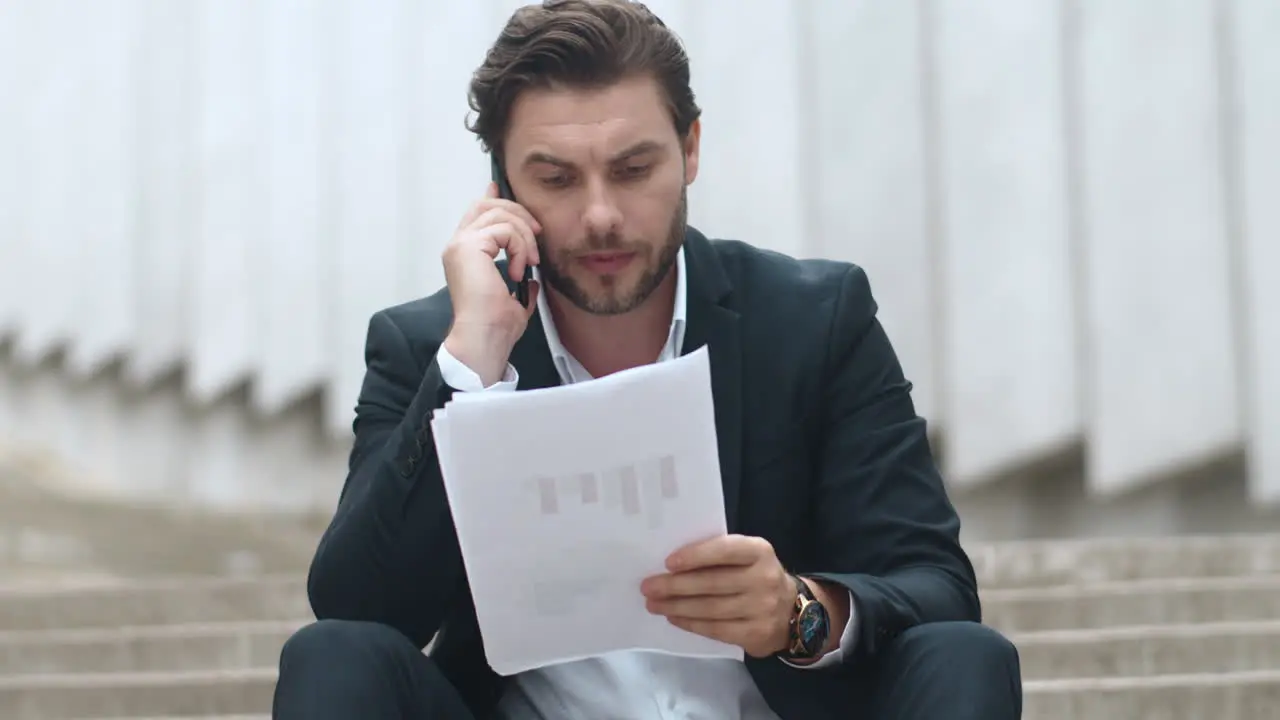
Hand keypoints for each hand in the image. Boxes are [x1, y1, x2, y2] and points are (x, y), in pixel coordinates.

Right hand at [442, 183, 541, 384]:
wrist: (485, 338)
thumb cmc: (495, 327)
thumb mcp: (513, 300)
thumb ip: (519, 284)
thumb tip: (531, 280)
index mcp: (464, 255)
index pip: (476, 214)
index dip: (491, 198)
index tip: (497, 188)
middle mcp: (457, 245)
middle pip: (488, 205)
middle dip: (518, 213)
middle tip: (536, 234)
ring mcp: (461, 244)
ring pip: (500, 214)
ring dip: (524, 235)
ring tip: (529, 262)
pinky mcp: (469, 246)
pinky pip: (505, 230)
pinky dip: (520, 247)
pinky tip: (519, 269)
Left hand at [641, 534, 793, 657]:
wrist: (793, 612)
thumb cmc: (755, 575)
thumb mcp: (747, 557)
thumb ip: (719, 555)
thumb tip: (672, 564)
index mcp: (759, 551)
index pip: (725, 550)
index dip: (696, 556)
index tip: (668, 562)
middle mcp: (764, 578)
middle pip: (712, 583)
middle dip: (675, 586)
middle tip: (648, 587)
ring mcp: (762, 608)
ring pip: (710, 609)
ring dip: (677, 607)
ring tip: (654, 604)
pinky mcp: (756, 634)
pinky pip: (716, 629)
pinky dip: (690, 624)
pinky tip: (674, 618)